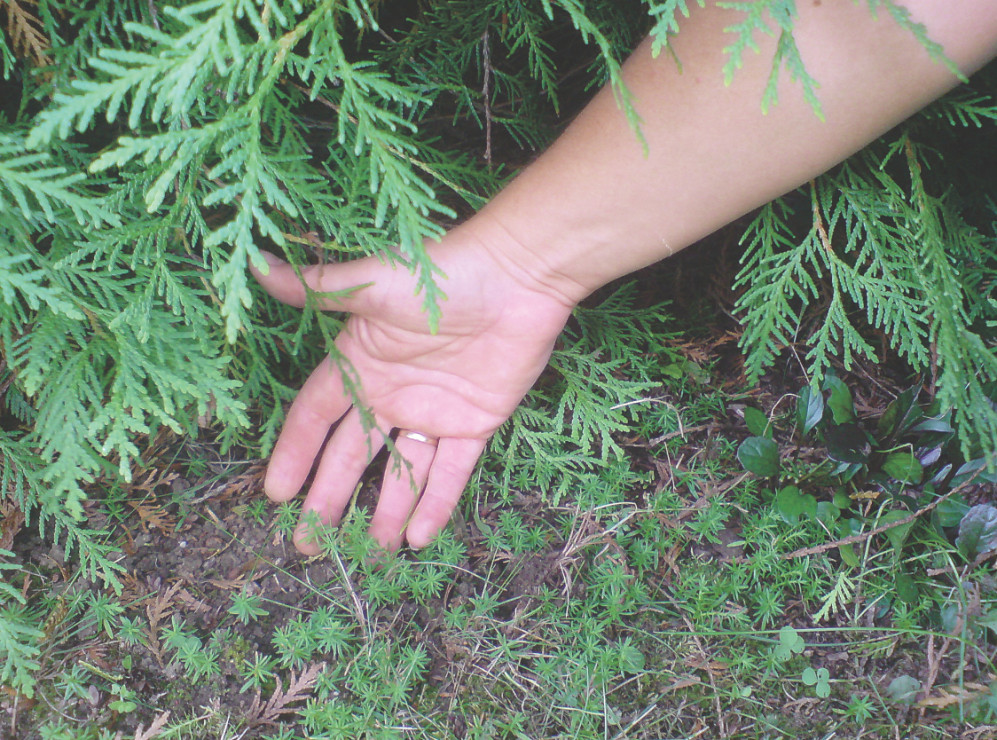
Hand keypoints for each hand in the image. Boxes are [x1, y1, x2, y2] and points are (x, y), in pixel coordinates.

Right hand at [252, 224, 574, 553]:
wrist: (518, 277)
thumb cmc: (442, 275)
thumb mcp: (375, 283)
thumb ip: (320, 289)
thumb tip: (256, 264)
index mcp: (361, 363)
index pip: (316, 418)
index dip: (294, 453)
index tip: (275, 494)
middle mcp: (391, 394)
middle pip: (352, 456)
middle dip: (330, 499)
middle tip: (309, 544)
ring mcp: (432, 413)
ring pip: (402, 473)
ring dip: (385, 512)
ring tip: (368, 552)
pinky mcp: (475, 423)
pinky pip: (452, 471)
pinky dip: (437, 503)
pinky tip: (419, 537)